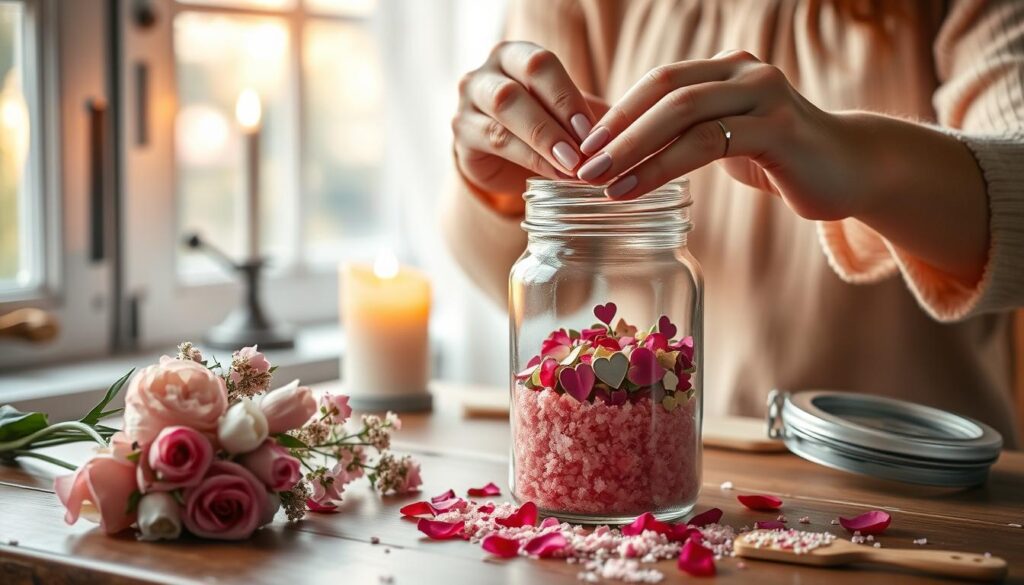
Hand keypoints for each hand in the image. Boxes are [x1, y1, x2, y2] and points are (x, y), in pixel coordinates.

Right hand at [453, 41, 605, 206]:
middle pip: (515, 90)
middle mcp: (487, 72)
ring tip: (570, 167)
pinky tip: (553, 174)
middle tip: (582, 153)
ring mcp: (468, 101)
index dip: (565, 98)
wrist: (503, 154)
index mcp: (516, 55)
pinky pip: (493, 141)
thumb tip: (625, 131)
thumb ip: (589, 116)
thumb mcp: (567, 113)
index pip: (540, 65)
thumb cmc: (543, 122)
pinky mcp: (461, 132)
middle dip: (552, 122)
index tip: (591, 131)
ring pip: (501, 115)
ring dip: (540, 142)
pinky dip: (528, 159)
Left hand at [575, 50, 988, 281]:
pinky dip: (662, 167)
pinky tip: (633, 190)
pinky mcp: (778, 129)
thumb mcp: (727, 138)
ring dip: (632, 150)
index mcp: (727, 69)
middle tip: (579, 167)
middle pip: (664, 91)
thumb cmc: (782, 158)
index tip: (581, 147)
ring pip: (682, 114)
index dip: (617, 113)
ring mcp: (764, 95)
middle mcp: (744, 71)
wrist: (852, 172)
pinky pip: (706, 144)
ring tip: (597, 182)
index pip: (659, 81)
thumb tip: (623, 149)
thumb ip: (687, 133)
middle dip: (616, 131)